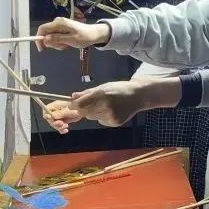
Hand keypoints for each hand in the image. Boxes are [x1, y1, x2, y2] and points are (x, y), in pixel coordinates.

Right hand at [35, 18, 109, 51]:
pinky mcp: (62, 30)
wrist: (94, 34)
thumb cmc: (85, 36)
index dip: (39, 39)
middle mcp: (57, 23)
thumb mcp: (71, 40)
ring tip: (67, 44)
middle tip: (63, 46)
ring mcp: (59, 26)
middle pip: (46, 35)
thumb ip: (57, 39)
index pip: (42, 29)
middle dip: (53, 43)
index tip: (41, 49)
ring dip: (57, 44)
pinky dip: (60, 43)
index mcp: (59, 23)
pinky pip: (56, 38)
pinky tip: (68, 43)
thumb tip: (45, 40)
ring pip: (51, 38)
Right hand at [43, 100, 83, 134]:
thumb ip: (60, 113)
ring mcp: (59, 117)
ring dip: (59, 127)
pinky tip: (66, 130)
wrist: (83, 110)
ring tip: (66, 126)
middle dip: (54, 123)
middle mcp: (55, 111)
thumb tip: (52, 116)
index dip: (47, 115)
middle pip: (49, 119)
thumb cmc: (77, 106)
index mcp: (55, 105)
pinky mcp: (62, 121)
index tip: (50, 118)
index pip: (46, 110)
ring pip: (54, 124)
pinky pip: (59, 127)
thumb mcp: (68, 109)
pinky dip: (61, 130)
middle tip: (61, 123)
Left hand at [63, 77, 182, 128]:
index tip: (70, 106)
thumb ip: (88, 93)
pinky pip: (101, 121)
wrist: (138, 96)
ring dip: (94, 113)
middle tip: (90, 104)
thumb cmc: (119, 89)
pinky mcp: (115, 122)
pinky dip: (103, 117)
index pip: (81, 103)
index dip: (74, 106)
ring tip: (105, 105)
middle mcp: (105, 105)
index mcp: (102, 93)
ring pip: (93, 117)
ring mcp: (110, 115)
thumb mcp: (104, 87)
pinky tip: (112, 111)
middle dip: (84, 109)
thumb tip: (72, 96)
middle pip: (85, 112)